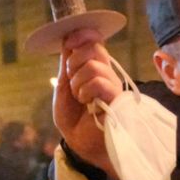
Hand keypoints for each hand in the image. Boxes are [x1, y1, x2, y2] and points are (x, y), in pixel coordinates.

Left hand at [53, 29, 122, 178]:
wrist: (80, 145)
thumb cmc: (73, 119)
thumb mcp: (62, 89)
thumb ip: (66, 66)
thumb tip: (67, 40)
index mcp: (94, 69)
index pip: (94, 42)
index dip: (83, 35)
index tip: (70, 40)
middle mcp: (106, 73)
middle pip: (94, 48)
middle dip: (74, 62)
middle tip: (72, 81)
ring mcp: (113, 85)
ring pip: (94, 66)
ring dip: (78, 82)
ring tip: (80, 98)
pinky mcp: (117, 99)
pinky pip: (100, 82)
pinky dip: (87, 90)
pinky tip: (87, 103)